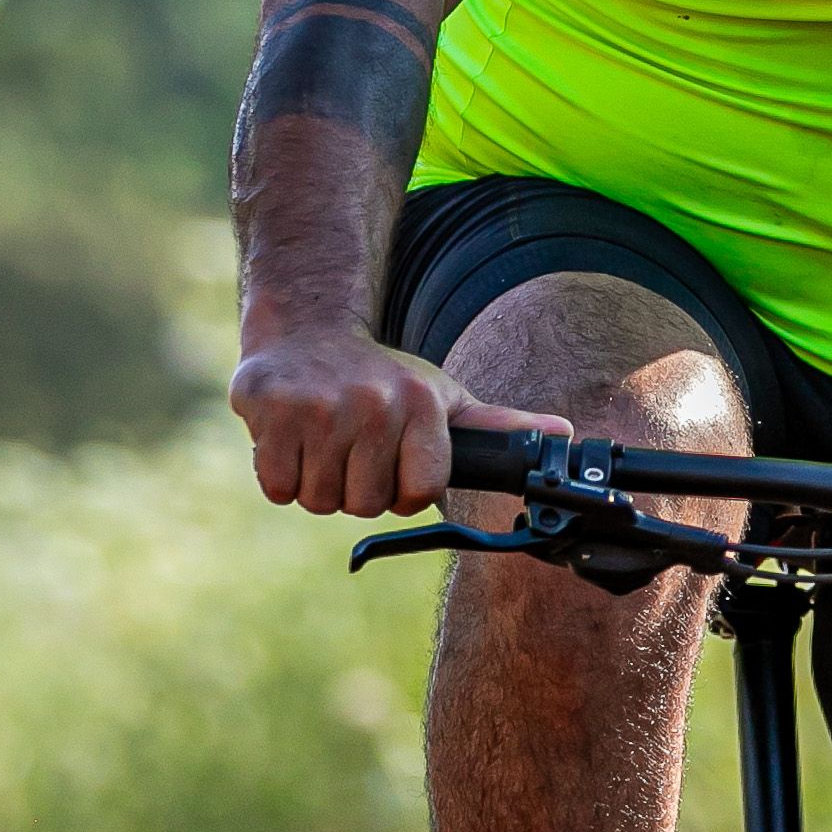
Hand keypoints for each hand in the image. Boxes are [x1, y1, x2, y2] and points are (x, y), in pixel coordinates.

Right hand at [229, 323, 570, 517]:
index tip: (395, 464)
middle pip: (365, 503)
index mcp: (419, 402)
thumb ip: (499, 426)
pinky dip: (281, 475)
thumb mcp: (444, 396)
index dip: (404, 490)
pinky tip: (293, 439)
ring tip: (325, 441)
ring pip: (320, 500)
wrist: (308, 328)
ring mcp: (316, 406)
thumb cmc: (384, 377)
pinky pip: (277, 486)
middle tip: (354, 449)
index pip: (417, 495)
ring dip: (319, 482)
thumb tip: (565, 434)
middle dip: (358, 488)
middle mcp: (371, 402)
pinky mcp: (267, 408)